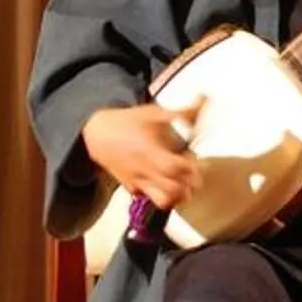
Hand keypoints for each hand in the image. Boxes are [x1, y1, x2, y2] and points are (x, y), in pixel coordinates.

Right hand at [82, 98, 201, 208]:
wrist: (98, 134)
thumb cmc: (126, 123)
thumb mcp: (154, 112)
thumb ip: (182, 112)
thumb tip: (203, 100)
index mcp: (148, 150)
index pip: (174, 168)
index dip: (191, 168)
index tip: (198, 161)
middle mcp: (142, 170)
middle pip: (173, 190)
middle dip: (190, 185)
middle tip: (194, 173)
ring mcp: (138, 182)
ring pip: (163, 201)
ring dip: (179, 195)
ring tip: (184, 182)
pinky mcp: (133, 188)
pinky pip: (152, 199)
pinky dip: (164, 195)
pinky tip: (167, 182)